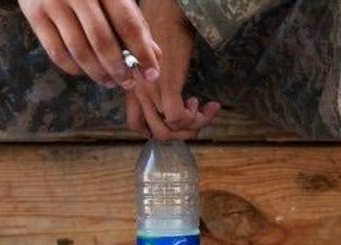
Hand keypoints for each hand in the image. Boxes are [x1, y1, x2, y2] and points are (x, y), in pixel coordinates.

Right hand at [20, 0, 160, 87]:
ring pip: (79, 51)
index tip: (151, 74)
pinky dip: (74, 69)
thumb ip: (132, 18)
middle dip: (119, 69)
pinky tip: (85, 71)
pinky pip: (56, 53)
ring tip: (110, 81)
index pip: (128, 23)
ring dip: (98, 73)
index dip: (142, 52)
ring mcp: (53, 3)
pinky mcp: (33, 14)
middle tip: (128, 82)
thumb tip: (153, 55)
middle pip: (102, 42)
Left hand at [125, 0, 219, 139]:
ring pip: (167, 130)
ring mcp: (150, 91)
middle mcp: (138, 93)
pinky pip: (177, 117)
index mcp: (134, 89)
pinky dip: (195, 118)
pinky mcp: (165, 86)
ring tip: (203, 110)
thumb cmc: (164, 32)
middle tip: (196, 122)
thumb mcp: (154, 65)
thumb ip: (156, 83)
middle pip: (154, 133)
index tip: (178, 120)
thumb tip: (175, 100)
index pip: (138, 125)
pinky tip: (206, 105)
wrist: (168, 13)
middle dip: (180, 135)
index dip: (160, 129)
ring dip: (191, 127)